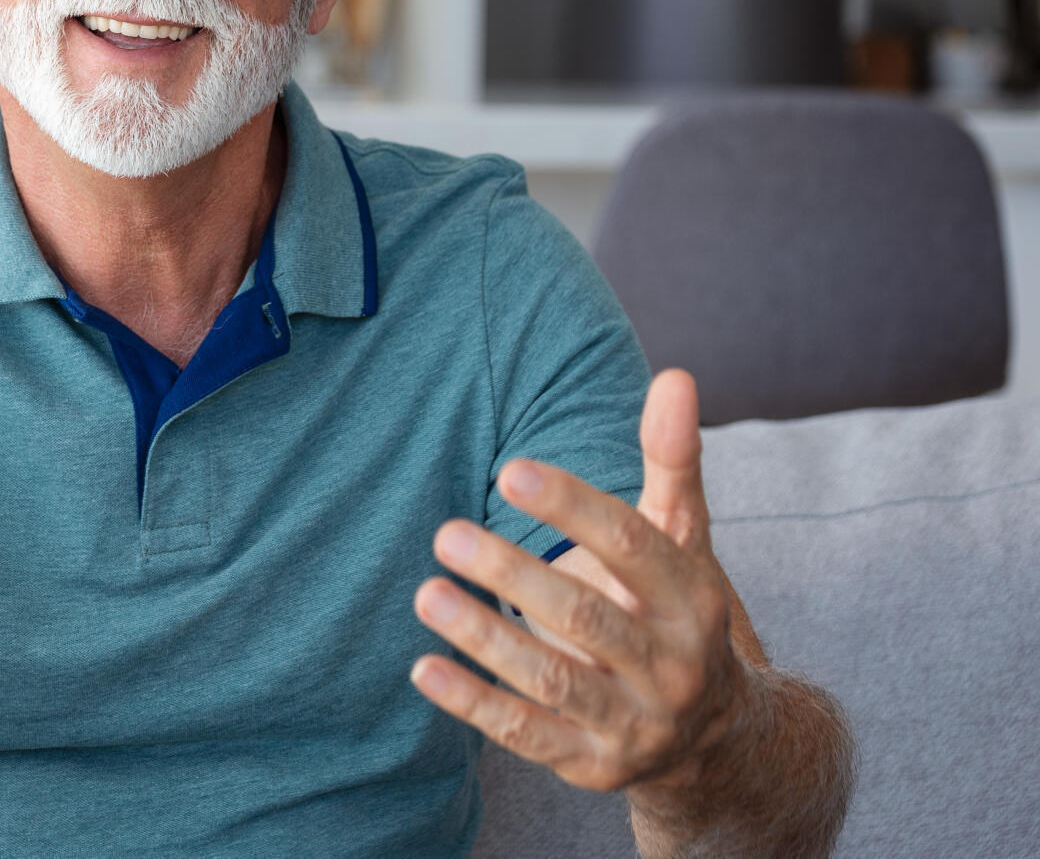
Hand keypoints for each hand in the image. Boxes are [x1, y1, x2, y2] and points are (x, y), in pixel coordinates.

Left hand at [407, 369, 755, 793]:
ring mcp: (634, 722)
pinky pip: (527, 734)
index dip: (573, 508)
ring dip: (485, 638)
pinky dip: (473, 704)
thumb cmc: (677, 609)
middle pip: (587, 618)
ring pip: (552, 680)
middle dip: (514, 574)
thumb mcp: (683, 539)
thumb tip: (674, 376)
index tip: (510, 470)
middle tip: (446, 532)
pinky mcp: (594, 764)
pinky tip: (422, 669)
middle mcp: (672, 666)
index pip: (634, 547)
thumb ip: (671, 461)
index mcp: (695, 600)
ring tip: (426, 594)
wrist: (719, 737)